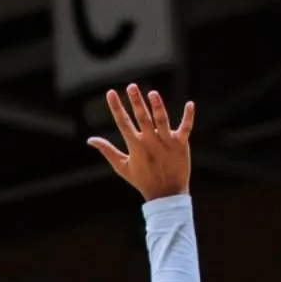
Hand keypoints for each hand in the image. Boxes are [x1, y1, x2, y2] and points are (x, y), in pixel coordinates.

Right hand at [88, 84, 194, 200]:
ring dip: (157, 107)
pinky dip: (188, 117)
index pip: (123, 123)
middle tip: (131, 86)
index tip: (111, 93)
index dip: (116, 108)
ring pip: (162, 121)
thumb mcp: (122, 166)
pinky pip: (185, 127)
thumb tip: (91, 140)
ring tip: (152, 94)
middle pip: (142, 118)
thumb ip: (107, 150)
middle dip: (136, 102)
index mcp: (135, 146)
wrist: (166, 195)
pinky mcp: (181, 143)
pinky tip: (190, 104)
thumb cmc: (143, 180)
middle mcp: (150, 141)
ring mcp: (166, 142)